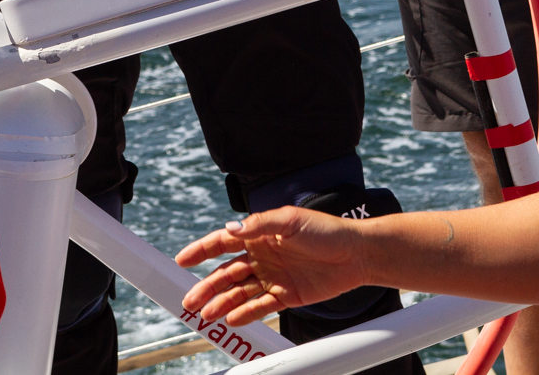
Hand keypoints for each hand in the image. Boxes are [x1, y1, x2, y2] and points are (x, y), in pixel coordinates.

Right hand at [176, 208, 370, 325]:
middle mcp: (263, 255)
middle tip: (189, 301)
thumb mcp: (291, 220)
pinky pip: (261, 306)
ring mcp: (273, 276)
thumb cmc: (326, 230)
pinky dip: (245, 313)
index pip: (224, 242)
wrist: (356, 254)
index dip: (201, 251)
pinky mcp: (287, 295)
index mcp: (261, 233)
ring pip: (240, 292)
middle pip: (227, 273)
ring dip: (222, 302)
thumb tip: (231, 229)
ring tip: (206, 315)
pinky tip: (232, 318)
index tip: (181, 260)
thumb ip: (259, 225)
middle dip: (207, 286)